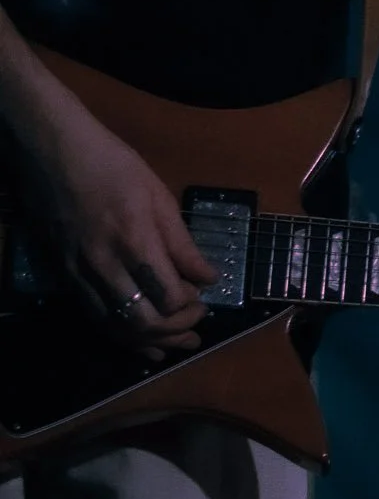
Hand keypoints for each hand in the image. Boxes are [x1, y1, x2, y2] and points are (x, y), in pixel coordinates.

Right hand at [8, 95, 214, 351]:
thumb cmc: (111, 165)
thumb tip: (209, 277)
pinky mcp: (61, 275)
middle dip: (175, 331)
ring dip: (148, 342)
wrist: (50, 151)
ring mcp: (78, 272)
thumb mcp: (158, 196)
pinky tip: (138, 342)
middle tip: (196, 328)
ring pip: (114, 326)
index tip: (205, 299)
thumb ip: (182, 243)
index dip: (191, 306)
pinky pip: (92, 317)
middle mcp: (104, 264)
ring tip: (174, 347)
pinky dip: (117, 334)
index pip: (169, 295)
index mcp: (134, 240)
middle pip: (143, 320)